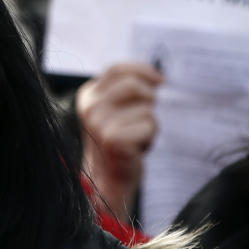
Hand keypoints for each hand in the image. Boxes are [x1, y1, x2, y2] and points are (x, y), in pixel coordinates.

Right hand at [76, 62, 162, 217]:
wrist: (108, 178)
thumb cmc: (118, 142)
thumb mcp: (115, 110)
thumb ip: (126, 91)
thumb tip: (158, 77)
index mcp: (88, 96)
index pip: (117, 70)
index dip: (142, 71)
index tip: (160, 80)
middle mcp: (90, 108)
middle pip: (134, 85)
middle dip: (149, 99)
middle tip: (145, 117)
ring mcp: (100, 123)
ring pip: (146, 108)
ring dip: (149, 123)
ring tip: (136, 137)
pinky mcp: (114, 139)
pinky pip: (150, 125)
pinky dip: (150, 137)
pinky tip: (138, 148)